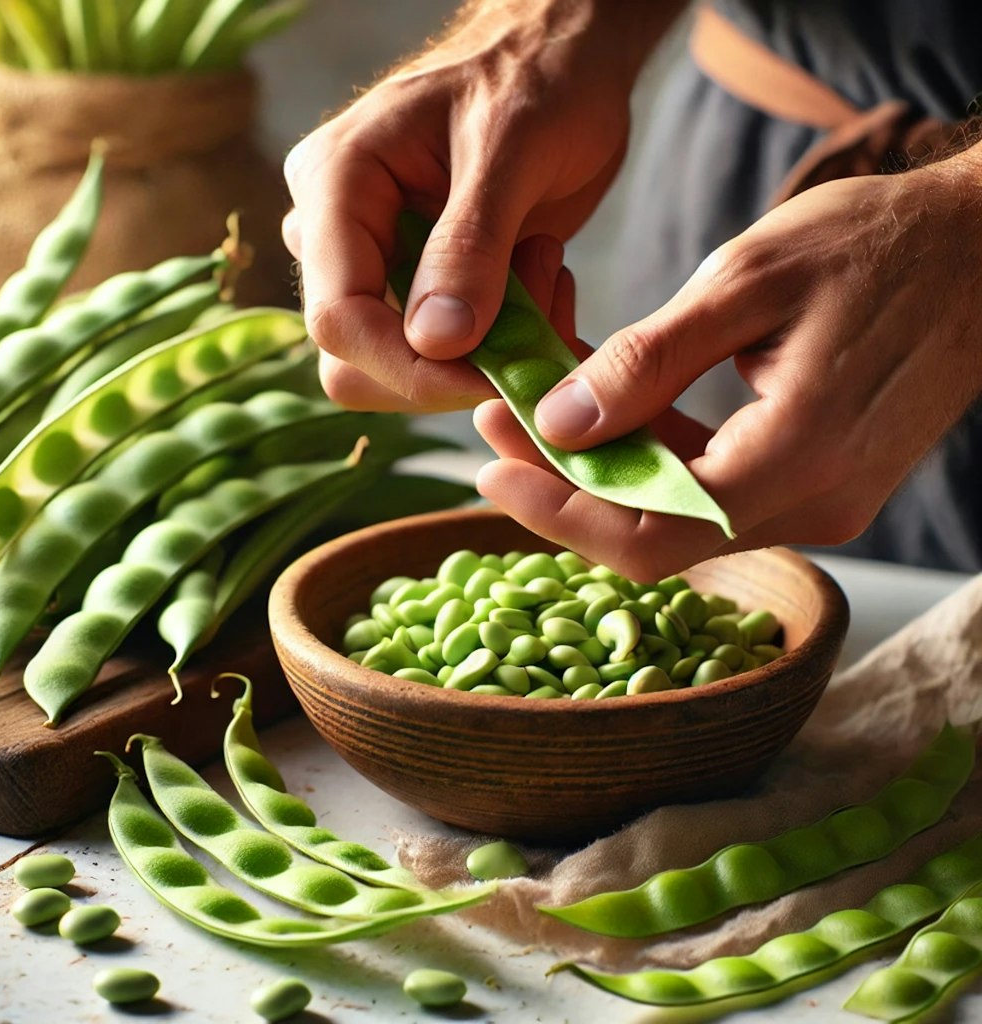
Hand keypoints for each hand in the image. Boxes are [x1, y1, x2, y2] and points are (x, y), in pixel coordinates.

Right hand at [282, 0, 682, 411]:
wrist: (563, 63)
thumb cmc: (536, 77)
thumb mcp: (512, 147)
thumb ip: (471, 244)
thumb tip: (435, 342)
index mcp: (337, 186)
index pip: (339, 318)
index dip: (410, 368)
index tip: (494, 378)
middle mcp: (337, 235)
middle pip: (358, 362)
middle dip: (451, 367)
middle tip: (535, 308)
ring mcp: (374, 266)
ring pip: (403, 368)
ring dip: (486, 356)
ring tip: (543, 275)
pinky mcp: (416, 289)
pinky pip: (443, 358)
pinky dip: (501, 350)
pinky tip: (542, 290)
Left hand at [475, 148, 981, 580]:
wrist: (981, 250)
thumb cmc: (876, 245)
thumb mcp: (746, 281)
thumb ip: (648, 361)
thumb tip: (558, 425)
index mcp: (797, 461)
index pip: (649, 534)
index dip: (558, 513)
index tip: (489, 467)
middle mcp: (811, 504)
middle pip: (653, 534)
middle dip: (564, 487)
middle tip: (497, 423)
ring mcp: (817, 500)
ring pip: (677, 514)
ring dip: (602, 468)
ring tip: (535, 405)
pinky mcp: (814, 481)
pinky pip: (711, 488)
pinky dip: (651, 455)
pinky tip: (606, 406)